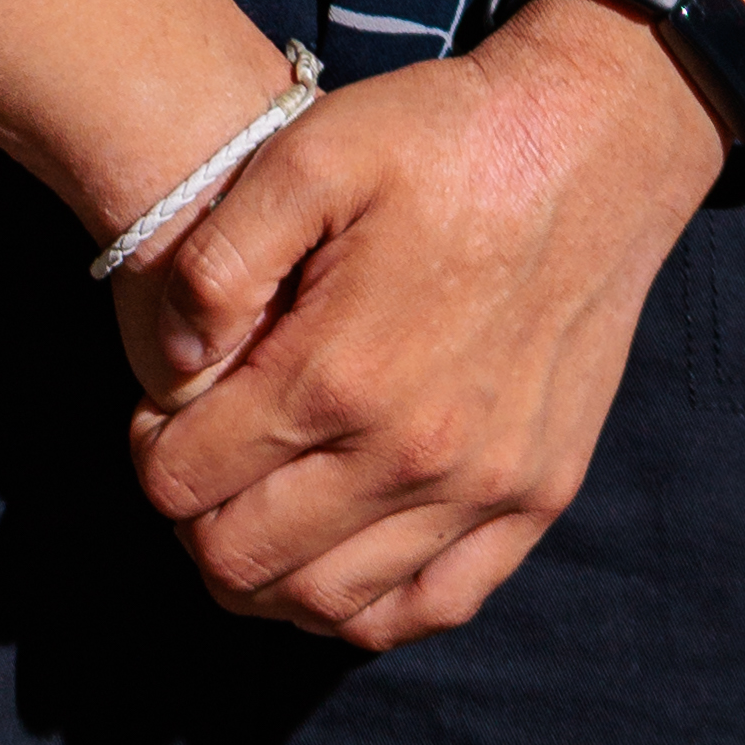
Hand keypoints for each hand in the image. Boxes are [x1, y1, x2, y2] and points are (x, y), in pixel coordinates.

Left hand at [109, 0, 719, 653]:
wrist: (593, 144)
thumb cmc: (442, 138)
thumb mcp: (309, 151)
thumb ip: (217, 258)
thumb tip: (174, 361)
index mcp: (337, 372)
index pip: (182, 482)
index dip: (150, 452)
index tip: (164, 412)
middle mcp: (409, 454)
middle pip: (240, 563)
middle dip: (192, 521)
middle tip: (200, 461)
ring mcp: (481, 488)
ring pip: (329, 605)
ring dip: (268, 576)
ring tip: (255, 509)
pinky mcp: (536, 497)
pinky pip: (431, 606)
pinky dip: (366, 605)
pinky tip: (338, 555)